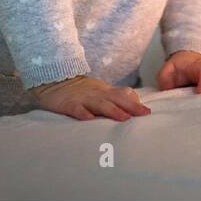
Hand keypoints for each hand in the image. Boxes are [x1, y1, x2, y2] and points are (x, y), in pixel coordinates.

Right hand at [30, 75, 151, 121]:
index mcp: (104, 92)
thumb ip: (114, 99)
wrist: (53, 81)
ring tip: (124, 118)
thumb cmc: (79, 91)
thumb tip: (134, 106)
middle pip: (116, 99)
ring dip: (112, 111)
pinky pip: (76, 108)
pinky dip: (83, 113)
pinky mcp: (68, 104)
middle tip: (144, 115)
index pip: (123, 95)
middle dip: (131, 106)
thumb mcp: (99, 92)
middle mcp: (96, 94)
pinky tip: (89, 119)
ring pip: (99, 104)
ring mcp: (82, 98)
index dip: (135, 103)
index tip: (147, 113)